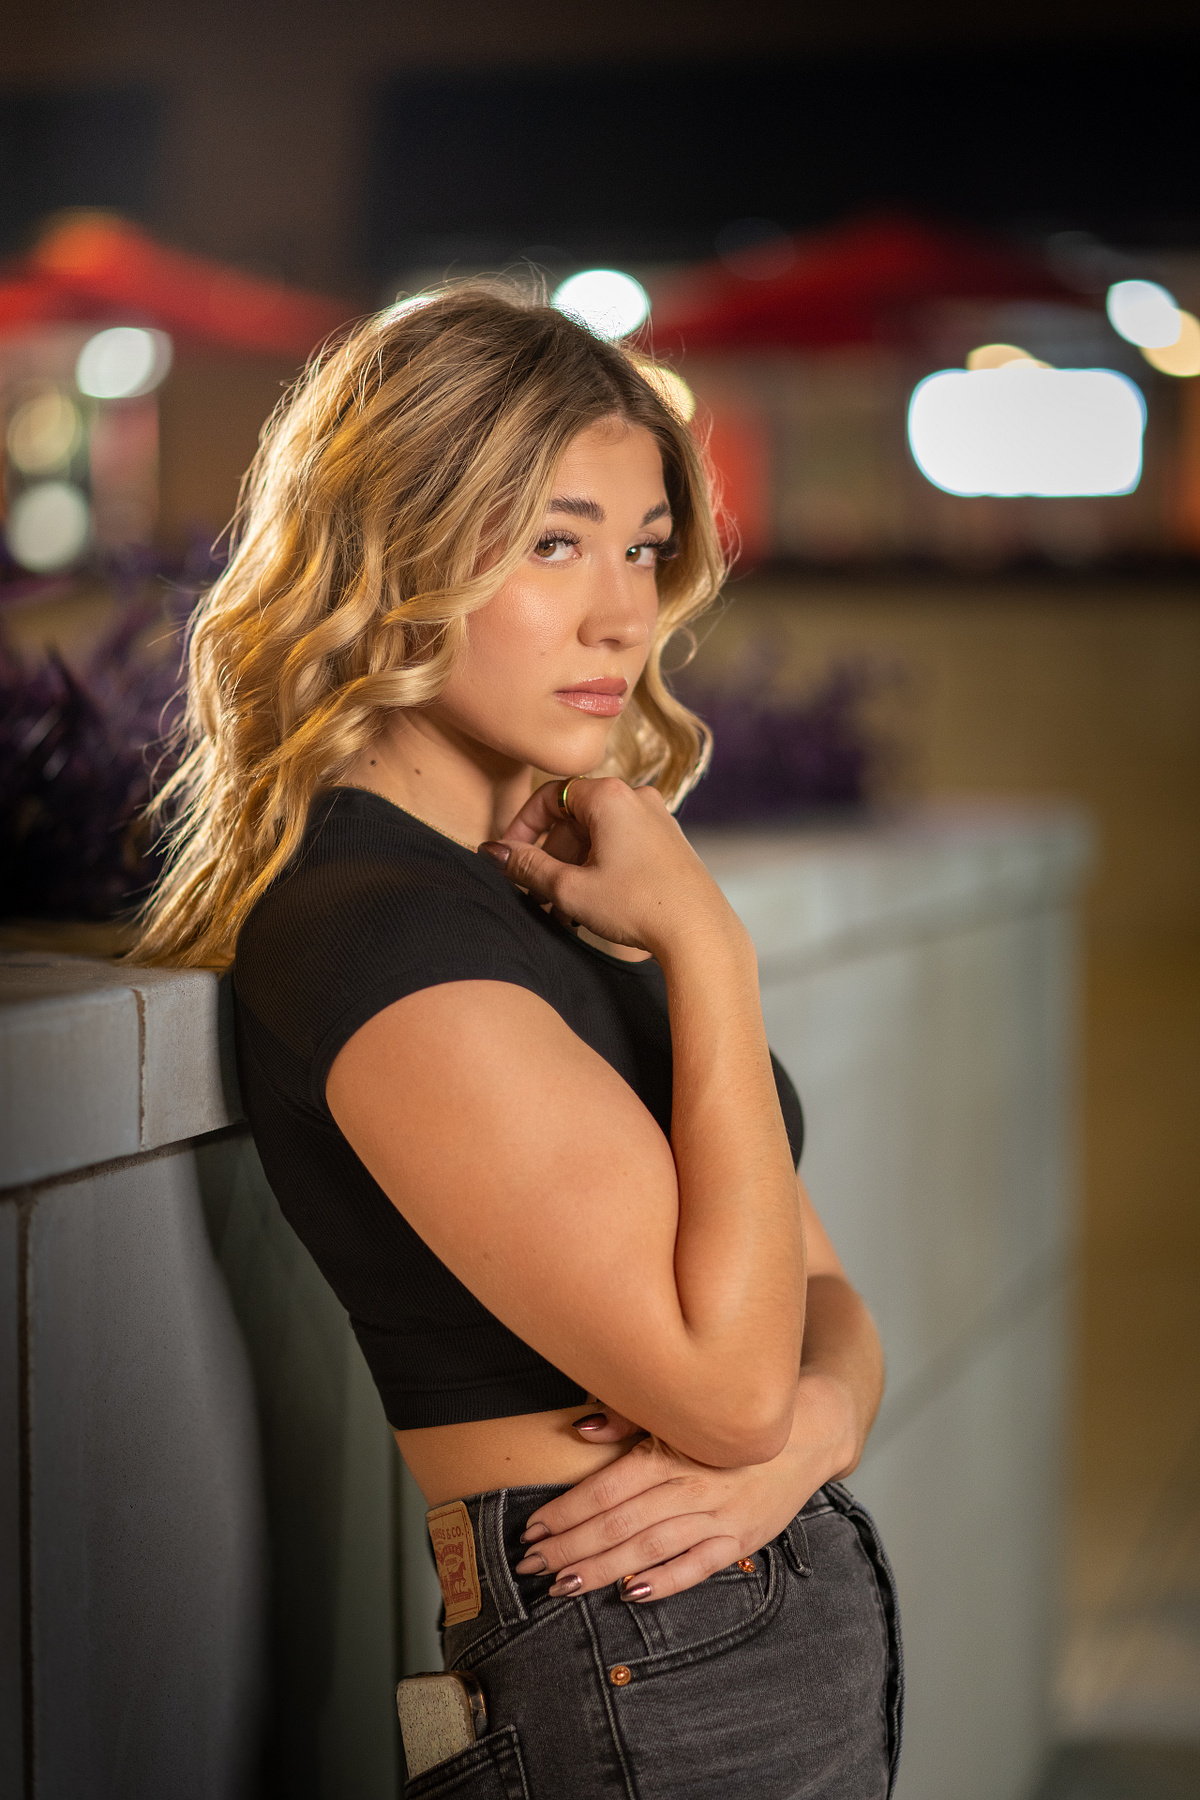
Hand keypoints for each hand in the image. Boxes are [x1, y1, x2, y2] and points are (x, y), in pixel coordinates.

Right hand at [480, 777, 742, 959]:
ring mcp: (658, 820)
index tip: (510, 858)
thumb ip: (527, 866)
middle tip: (537, 895)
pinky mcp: (670, 843)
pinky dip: (599, 869)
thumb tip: (492, 852)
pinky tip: (591, 907)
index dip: (522, 827)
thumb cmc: (637, 906)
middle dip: (550, 857)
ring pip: (598, 836)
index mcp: (611, 796)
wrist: (700, 932)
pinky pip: (621, 846)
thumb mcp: (570, 889)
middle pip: (574, 818)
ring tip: (563, 911)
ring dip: (573, 868)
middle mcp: (637, 798)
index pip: (550, 797)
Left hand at [514, 1374, 855, 1601]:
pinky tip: (631, 1593)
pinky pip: (697, 1566)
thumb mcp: (679, 1410)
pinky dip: (665, 1581)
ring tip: (564, 1585)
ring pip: (650, 1547)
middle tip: (530, 1566)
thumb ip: (628, 1420)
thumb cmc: (729, 1420)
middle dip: (570, 1546)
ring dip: (603, 1569)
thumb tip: (580, 1428)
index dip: (565, 1512)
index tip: (532, 1530)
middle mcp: (692, 1484)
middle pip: (620, 1522)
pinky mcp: (741, 1540)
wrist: (805, 1432)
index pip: (606, 1488)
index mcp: (671, 1450)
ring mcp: (718, 1516)